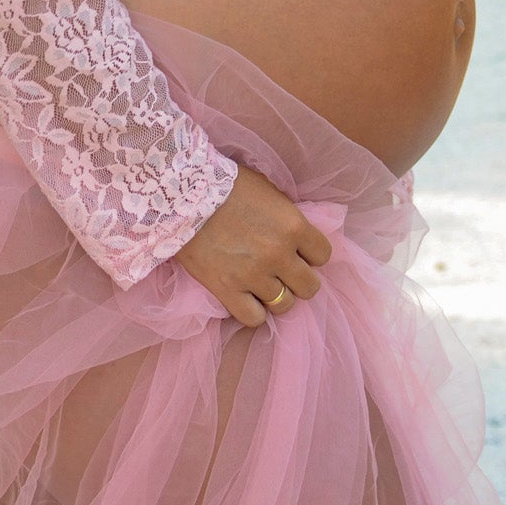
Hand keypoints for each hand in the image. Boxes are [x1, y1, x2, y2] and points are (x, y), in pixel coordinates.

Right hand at [172, 163, 331, 327]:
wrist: (182, 194)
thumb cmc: (227, 185)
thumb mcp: (269, 193)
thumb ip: (288, 219)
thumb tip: (298, 239)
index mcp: (293, 227)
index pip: (323, 255)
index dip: (311, 254)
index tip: (297, 251)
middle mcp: (279, 255)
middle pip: (310, 287)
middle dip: (298, 279)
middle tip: (282, 270)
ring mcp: (254, 276)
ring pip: (284, 305)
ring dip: (276, 295)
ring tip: (261, 283)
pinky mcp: (228, 291)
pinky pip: (254, 319)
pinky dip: (253, 311)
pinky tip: (246, 298)